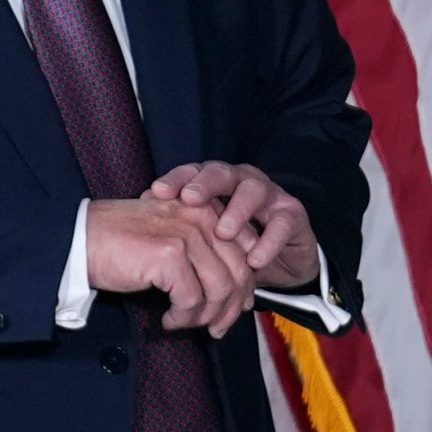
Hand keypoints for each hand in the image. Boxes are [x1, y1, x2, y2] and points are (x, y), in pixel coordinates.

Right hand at [85, 198, 257, 335]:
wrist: (78, 240)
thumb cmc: (120, 242)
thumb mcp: (169, 235)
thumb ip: (202, 249)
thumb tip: (233, 289)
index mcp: (205, 209)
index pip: (245, 251)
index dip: (244, 286)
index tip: (232, 308)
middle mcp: (201, 216)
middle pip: (238, 272)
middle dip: (230, 309)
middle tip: (216, 328)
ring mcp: (186, 234)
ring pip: (219, 289)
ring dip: (204, 316)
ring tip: (185, 324)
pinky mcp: (169, 255)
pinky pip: (192, 299)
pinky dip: (183, 317)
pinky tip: (167, 320)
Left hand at [145, 161, 319, 290]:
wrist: (278, 258)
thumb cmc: (230, 241)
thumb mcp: (202, 233)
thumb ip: (177, 221)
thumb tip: (138, 211)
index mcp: (216, 182)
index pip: (192, 172)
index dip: (175, 179)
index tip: (156, 192)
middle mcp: (241, 181)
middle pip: (222, 173)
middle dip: (205, 184)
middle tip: (189, 200)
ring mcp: (270, 194)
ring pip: (254, 191)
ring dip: (237, 211)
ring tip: (222, 232)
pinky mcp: (293, 215)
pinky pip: (283, 223)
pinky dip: (268, 241)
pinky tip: (254, 259)